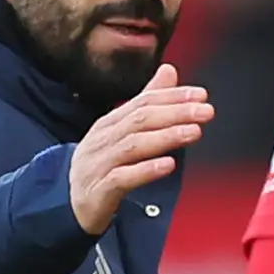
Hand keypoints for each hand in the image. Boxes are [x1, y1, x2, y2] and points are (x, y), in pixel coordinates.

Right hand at [67, 66, 212, 235]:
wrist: (68, 202)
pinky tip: (168, 165)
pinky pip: (122, 178)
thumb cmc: (101, 164)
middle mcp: (104, 139)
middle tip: (205, 111)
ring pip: (133, 146)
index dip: (172, 97)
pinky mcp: (99, 190)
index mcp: (110, 122)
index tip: (201, 95)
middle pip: (140, 120)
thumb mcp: (122, 130)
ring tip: (193, 132)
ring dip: (166, 137)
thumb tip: (169, 71)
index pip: (143, 102)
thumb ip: (147, 102)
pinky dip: (146, 170)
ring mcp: (99, 164)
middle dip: (175, 113)